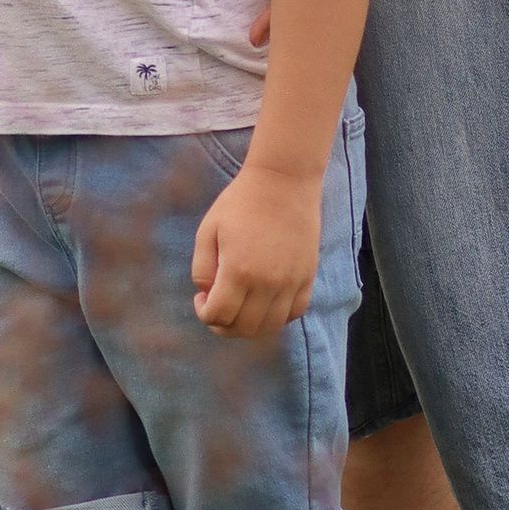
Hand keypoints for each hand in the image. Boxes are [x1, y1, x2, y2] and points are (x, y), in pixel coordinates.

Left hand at [191, 160, 321, 338]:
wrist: (283, 181)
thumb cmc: (240, 202)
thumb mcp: (208, 230)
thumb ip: (202, 268)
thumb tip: (208, 295)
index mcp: (238, 271)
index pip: (219, 315)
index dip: (204, 314)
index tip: (201, 299)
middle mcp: (267, 283)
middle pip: (244, 328)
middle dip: (224, 326)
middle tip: (217, 309)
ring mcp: (291, 282)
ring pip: (271, 327)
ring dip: (250, 327)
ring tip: (240, 310)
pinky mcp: (307, 276)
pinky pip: (295, 313)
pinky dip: (278, 318)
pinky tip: (265, 304)